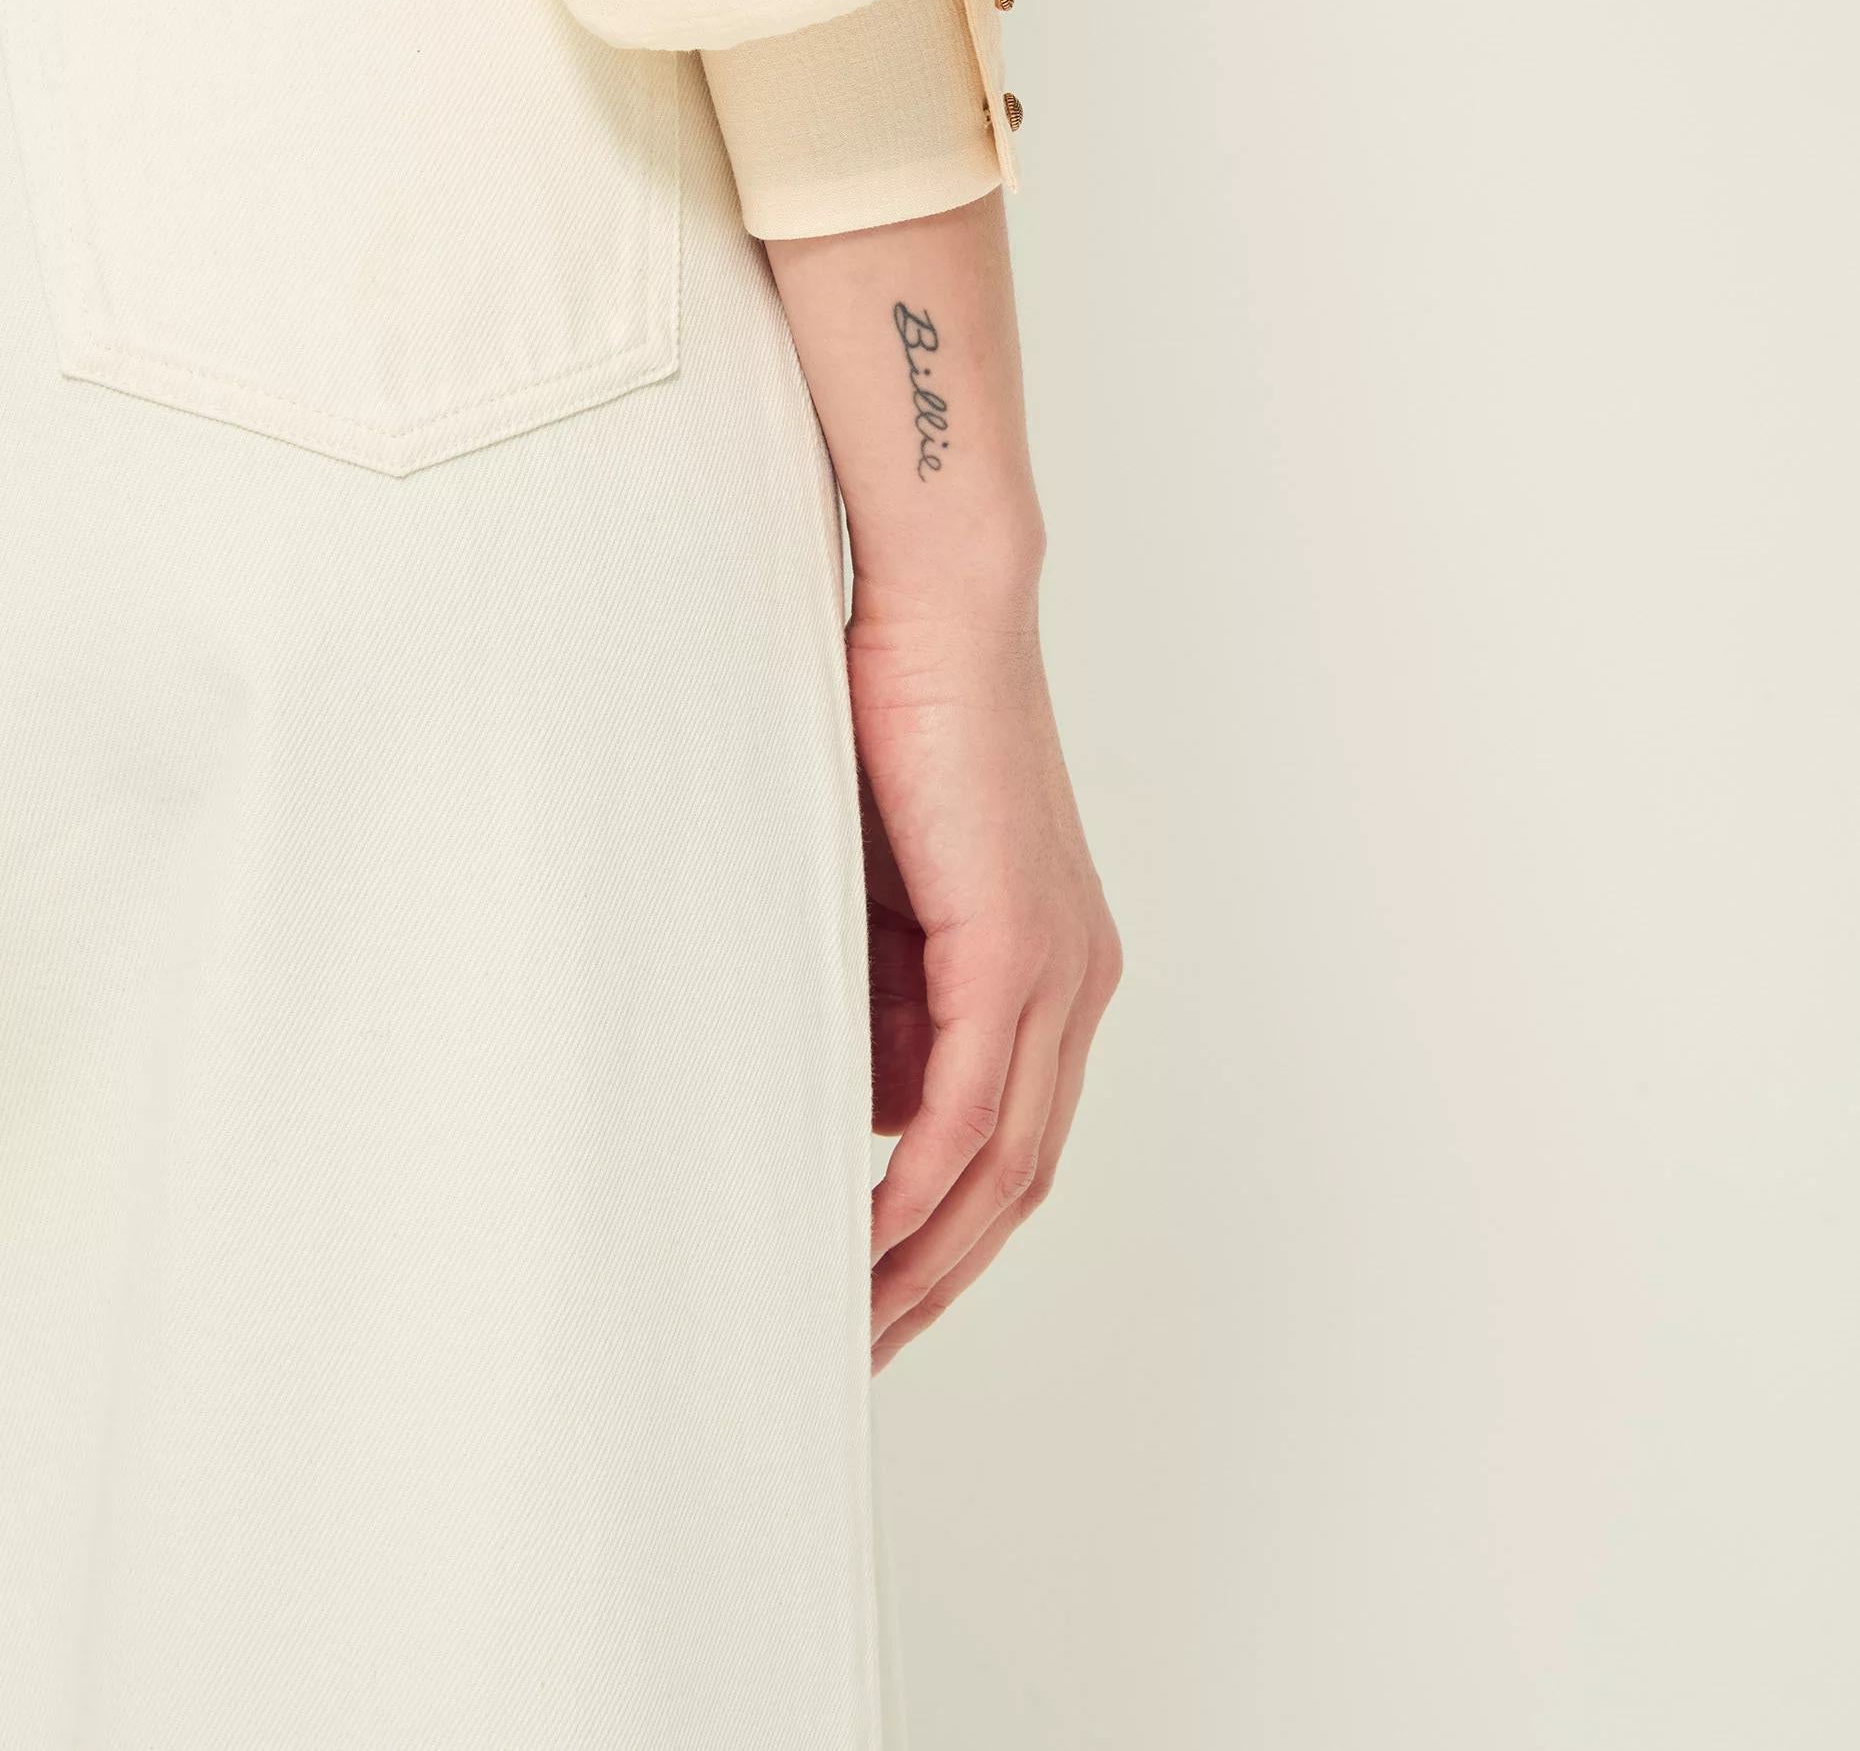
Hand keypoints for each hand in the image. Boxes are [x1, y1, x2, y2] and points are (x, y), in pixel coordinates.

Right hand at [850, 588, 1123, 1370]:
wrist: (938, 616)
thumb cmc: (895, 733)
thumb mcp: (877, 897)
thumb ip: (881, 994)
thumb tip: (852, 1094)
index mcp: (1054, 973)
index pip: (1014, 1142)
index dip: (953, 1236)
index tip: (877, 1292)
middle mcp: (1076, 985)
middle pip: (1021, 1181)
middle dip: (941, 1280)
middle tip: (858, 1350)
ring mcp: (1055, 968)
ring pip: (1004, 1161)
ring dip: (927, 1255)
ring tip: (850, 1321)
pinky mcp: (1012, 943)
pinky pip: (970, 1101)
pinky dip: (921, 1181)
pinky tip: (869, 1237)